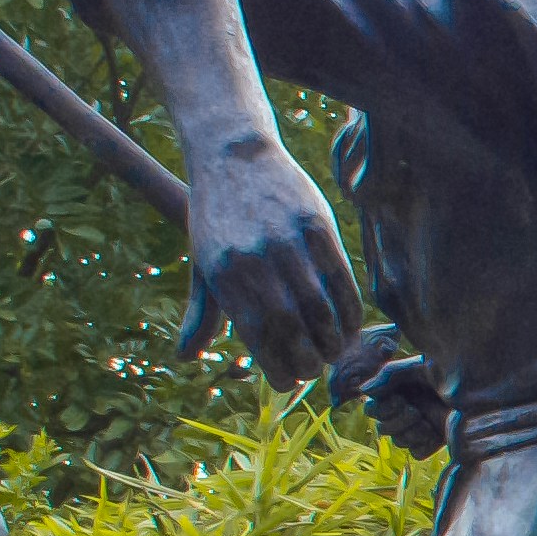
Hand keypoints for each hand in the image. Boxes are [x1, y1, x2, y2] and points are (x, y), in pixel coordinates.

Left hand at [176, 129, 361, 386]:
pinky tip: (350, 324)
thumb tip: (186, 357)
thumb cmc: (215, 217)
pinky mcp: (316, 224)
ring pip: (320, 306)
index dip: (278, 368)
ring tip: (334, 352)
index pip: (259, 338)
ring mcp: (288, 241)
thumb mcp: (201, 263)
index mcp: (224, 276)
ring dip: (333, 339)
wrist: (232, 155)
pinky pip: (340, 277)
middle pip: (293, 327)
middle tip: (314, 370)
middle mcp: (256, 261)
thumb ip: (200, 312)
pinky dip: (350, 308)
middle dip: (308, 360)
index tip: (288, 380)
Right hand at [329, 327, 448, 457]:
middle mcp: (404, 412)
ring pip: (399, 442)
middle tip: (417, 412)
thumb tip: (364, 389)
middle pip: (383, 429)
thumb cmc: (450, 373)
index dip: (383, 409)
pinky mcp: (433, 443)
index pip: (373, 410)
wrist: (480, 391)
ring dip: (412, 433)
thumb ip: (389, 375)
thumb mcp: (419, 367)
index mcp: (397, 393)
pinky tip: (436, 434)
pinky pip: (417, 453)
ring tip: (428, 423)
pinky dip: (425, 444)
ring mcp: (418, 429)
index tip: (402, 400)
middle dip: (399, 421)